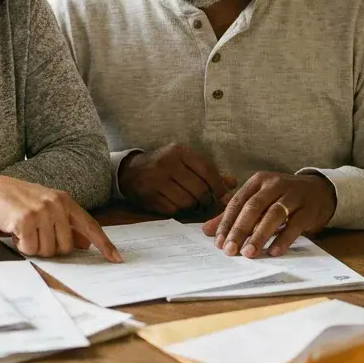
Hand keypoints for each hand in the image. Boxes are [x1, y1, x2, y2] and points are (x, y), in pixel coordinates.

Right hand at [0, 173, 121, 261]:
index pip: (90, 225)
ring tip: (24, 231)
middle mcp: (56, 204)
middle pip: (66, 246)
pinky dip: (21, 245)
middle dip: (50, 247)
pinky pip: (30, 248)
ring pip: (48, 250)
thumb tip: (84, 244)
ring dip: (34, 246)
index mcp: (65, 200)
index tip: (116, 258)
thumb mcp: (46, 206)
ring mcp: (41, 211)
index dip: (104, 243)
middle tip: (36, 235)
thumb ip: (66, 223)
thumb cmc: (18, 201)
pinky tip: (15, 232)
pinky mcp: (25, 220)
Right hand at [118, 143, 235, 214]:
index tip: (224, 196)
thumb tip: (233, 183)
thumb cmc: (164, 165)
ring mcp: (156, 181)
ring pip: (187, 201)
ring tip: (193, 204)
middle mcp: (167, 164)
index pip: (207, 170)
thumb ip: (208, 172)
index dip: (219, 186)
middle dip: (207, 199)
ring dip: (193, 206)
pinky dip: (178, 210)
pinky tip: (177, 205)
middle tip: (207, 202)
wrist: (131, 171)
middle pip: (199, 189)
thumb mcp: (184, 162)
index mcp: (179, 151)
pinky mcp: (149, 196)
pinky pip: (173, 210)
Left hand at [202, 172, 336, 257]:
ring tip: (249, 253)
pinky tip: (273, 252)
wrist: (319, 191)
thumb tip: (207, 230)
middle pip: (253, 207)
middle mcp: (275, 184)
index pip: (238, 201)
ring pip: (273, 215)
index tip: (218, 242)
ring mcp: (293, 195)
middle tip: (230, 250)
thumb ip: (233, 214)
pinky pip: (295, 225)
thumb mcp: (259, 200)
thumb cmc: (282, 197)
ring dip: (259, 235)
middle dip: (239, 230)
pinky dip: (283, 239)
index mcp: (258, 180)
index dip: (226, 221)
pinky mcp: (309, 209)